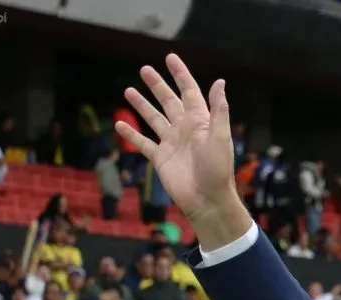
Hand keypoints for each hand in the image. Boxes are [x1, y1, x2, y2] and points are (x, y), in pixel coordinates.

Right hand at [116, 54, 250, 249]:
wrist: (207, 200)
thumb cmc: (217, 170)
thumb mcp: (221, 137)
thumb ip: (219, 110)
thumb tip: (220, 81)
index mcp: (200, 121)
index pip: (189, 92)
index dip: (180, 75)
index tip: (170, 58)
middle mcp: (185, 129)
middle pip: (169, 101)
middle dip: (157, 85)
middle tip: (144, 69)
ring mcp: (171, 143)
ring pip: (154, 119)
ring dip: (142, 105)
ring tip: (128, 90)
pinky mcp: (160, 158)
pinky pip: (143, 142)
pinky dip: (131, 134)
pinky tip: (120, 125)